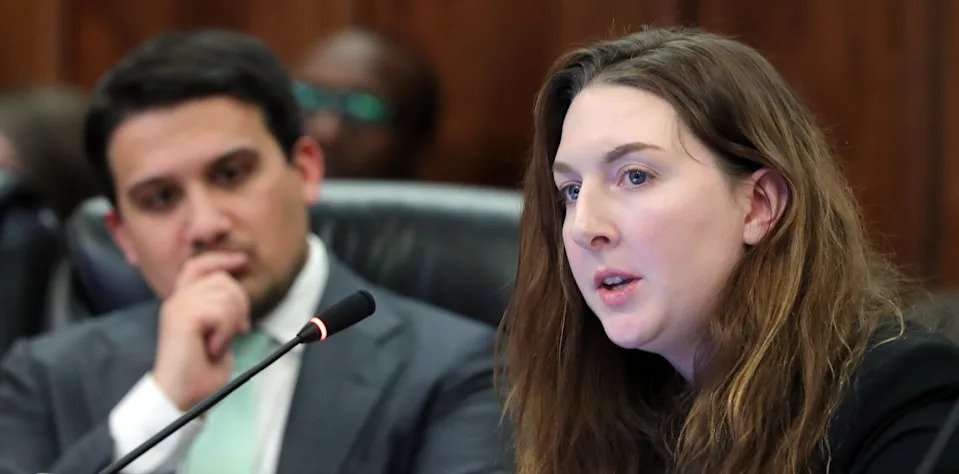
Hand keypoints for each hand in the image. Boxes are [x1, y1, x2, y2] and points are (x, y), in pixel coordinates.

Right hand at [153, 252, 250, 410]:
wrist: (182, 397)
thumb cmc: (199, 373)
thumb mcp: (217, 335)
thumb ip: (222, 312)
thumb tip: (238, 298)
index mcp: (183, 302)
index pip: (199, 266)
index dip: (221, 259)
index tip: (243, 261)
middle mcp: (177, 300)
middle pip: (222, 279)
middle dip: (240, 303)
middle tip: (238, 330)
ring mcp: (178, 306)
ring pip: (226, 295)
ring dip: (232, 322)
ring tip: (219, 343)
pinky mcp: (182, 317)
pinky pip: (221, 312)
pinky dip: (226, 331)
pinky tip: (214, 347)